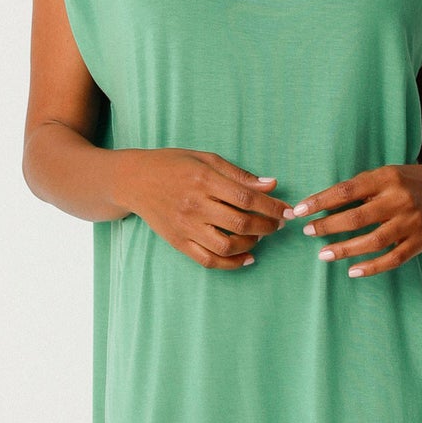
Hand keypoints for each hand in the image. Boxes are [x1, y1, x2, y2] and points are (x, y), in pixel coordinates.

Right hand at [120, 149, 290, 269]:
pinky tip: (247, 257)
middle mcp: (195, 205)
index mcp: (204, 180)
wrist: (134, 180)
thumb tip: (271, 184)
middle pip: (240, 223)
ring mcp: (186, 226)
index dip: (272, 207)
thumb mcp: (205, 159)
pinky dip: (232, 263)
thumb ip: (238, 174)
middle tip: (278, 224)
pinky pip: (208, 260)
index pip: (247, 198)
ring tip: (260, 236)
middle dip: (267, 226)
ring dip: (251, 244)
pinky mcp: (178, 242)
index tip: (287, 211)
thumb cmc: (172, 165)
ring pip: (227, 246)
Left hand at [281, 162, 421, 275]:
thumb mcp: (383, 175)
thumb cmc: (403, 183)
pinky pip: (393, 259)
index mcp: (387, 178)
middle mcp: (400, 200)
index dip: (321, 201)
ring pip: (373, 241)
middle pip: (358, 218)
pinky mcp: (420, 241)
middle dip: (328, 226)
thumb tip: (319, 206)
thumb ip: (357, 189)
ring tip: (323, 254)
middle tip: (308, 232)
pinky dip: (372, 267)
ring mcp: (411, 222)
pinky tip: (352, 271)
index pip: (347, 190)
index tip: (299, 211)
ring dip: (345, 249)